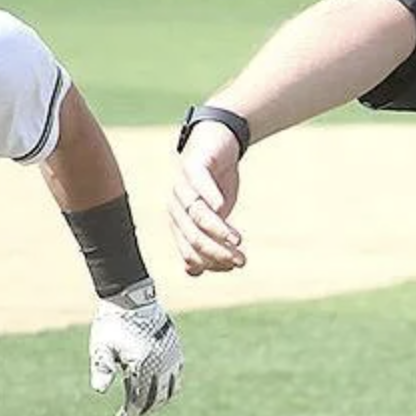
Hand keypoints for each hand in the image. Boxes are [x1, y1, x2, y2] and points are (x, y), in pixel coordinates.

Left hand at [88, 278, 182, 415]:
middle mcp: (160, 361)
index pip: (139, 398)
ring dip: (159, 399)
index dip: (130, 412)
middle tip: (132, 413)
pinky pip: (177, 374)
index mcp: (141, 363)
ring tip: (146, 404)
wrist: (131, 298)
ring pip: (171, 388)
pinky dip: (169, 385)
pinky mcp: (175, 347)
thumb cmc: (113, 323)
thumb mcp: (102, 347)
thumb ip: (102, 369)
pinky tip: (157, 386)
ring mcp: (171, 354)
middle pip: (156, 397)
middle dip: (144, 409)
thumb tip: (100, 390)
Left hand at [168, 120, 245, 275]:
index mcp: (178, 222)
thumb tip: (194, 272)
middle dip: (216, 252)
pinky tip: (221, 205)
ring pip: (196, 213)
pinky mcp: (193, 164)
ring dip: (217, 230)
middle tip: (240, 260)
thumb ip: (206, 240)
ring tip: (237, 241)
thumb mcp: (214, 215)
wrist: (217, 142)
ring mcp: (182, 184)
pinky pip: (198, 182)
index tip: (233, 266)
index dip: (210, 263)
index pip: (188, 252)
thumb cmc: (215, 182)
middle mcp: (175, 206)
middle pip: (192, 236)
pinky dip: (209, 195)